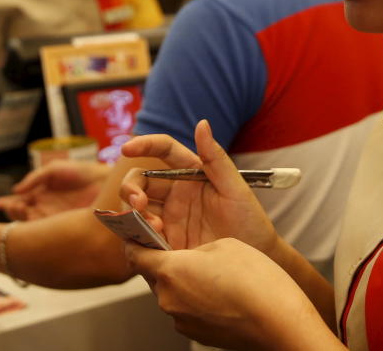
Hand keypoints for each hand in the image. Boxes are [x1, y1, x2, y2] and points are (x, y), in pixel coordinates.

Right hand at [0, 160, 110, 220]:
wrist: (105, 180)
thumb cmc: (81, 172)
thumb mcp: (54, 170)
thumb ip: (35, 178)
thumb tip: (15, 189)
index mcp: (40, 195)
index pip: (19, 202)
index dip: (9, 203)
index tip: (2, 203)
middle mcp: (44, 209)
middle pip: (21, 216)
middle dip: (13, 212)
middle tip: (12, 207)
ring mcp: (53, 219)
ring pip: (31, 225)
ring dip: (23, 219)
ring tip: (21, 209)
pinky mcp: (64, 227)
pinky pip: (46, 231)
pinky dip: (37, 227)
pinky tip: (34, 220)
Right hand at [120, 120, 276, 254]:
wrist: (254, 259)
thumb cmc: (250, 220)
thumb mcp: (235, 188)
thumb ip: (215, 158)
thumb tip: (202, 123)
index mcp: (191, 173)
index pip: (164, 150)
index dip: (145, 144)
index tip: (127, 148)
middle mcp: (175, 193)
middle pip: (141, 180)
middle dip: (132, 188)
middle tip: (140, 203)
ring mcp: (168, 217)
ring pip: (136, 208)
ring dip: (135, 214)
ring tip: (155, 229)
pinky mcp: (165, 242)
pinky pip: (140, 235)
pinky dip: (136, 236)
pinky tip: (151, 243)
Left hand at [125, 238, 339, 350]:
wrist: (278, 322)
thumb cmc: (255, 281)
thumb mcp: (224, 244)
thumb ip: (196, 246)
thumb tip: (190, 257)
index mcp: (170, 271)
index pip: (134, 252)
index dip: (137, 238)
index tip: (142, 228)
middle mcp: (168, 299)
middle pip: (153, 273)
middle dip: (165, 258)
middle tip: (185, 245)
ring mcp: (182, 320)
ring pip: (172, 291)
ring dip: (183, 278)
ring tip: (213, 270)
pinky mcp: (197, 333)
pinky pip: (187, 308)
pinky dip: (197, 296)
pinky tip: (221, 290)